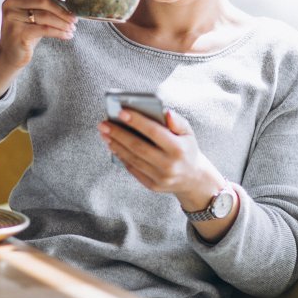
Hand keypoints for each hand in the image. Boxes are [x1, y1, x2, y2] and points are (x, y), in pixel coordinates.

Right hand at [0, 0, 76, 97]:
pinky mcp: (17, 33)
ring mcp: (11, 17)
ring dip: (63, 22)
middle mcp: (10, 2)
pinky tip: (68, 36)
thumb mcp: (35, 7)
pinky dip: (59, 32)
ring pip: (45, 16)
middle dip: (62, 9)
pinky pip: (44, 29)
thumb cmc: (27, 27)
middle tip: (75, 17)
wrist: (12, 53)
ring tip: (73, 28)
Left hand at [97, 108, 224, 210]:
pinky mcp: (153, 186)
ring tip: (105, 133)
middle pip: (138, 146)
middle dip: (118, 133)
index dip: (136, 121)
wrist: (193, 178)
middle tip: (103, 123)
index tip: (120, 112)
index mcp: (178, 149)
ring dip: (116, 144)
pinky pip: (133, 169)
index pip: (154, 132)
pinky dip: (121, 156)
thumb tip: (164, 112)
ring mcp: (160, 177)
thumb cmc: (186, 149)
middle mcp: (169, 165)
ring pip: (132, 158)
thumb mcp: (188, 133)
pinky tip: (113, 145)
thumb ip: (178, 121)